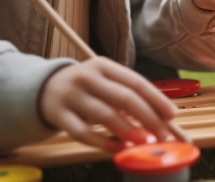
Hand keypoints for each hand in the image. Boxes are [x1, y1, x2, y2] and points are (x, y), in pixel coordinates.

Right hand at [38, 57, 176, 147]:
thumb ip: (127, 95)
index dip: (156, 99)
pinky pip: (83, 133)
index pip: (135, 81)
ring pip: (105, 115)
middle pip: (123, 98)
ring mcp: (70, 95)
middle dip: (147, 118)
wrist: (43, 88)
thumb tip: (161, 117)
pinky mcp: (58, 115)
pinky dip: (103, 143)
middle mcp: (86, 77)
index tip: (172, 114)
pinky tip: (118, 149)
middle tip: (162, 134)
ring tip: (144, 142)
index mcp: (103, 65)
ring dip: (128, 131)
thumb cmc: (86, 88)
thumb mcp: (104, 81)